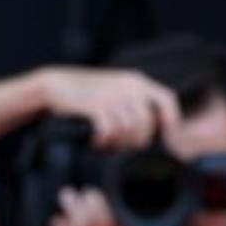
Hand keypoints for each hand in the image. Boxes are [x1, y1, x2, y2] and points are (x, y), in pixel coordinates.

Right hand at [40, 64, 181, 148]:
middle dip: (136, 141)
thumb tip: (161, 132)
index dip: (171, 122)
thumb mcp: (117, 90)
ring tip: (106, 142)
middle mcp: (128, 86)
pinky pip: (110, 131)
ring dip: (118, 143)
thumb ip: (137, 104)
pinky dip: (103, 140)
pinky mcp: (97, 105)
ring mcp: (113, 95)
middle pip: (147, 124)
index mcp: (136, 80)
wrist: (55, 85)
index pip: (167, 100)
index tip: (165, 139)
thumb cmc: (88, 94)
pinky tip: (96, 141)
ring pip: (129, 131)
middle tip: (120, 145)